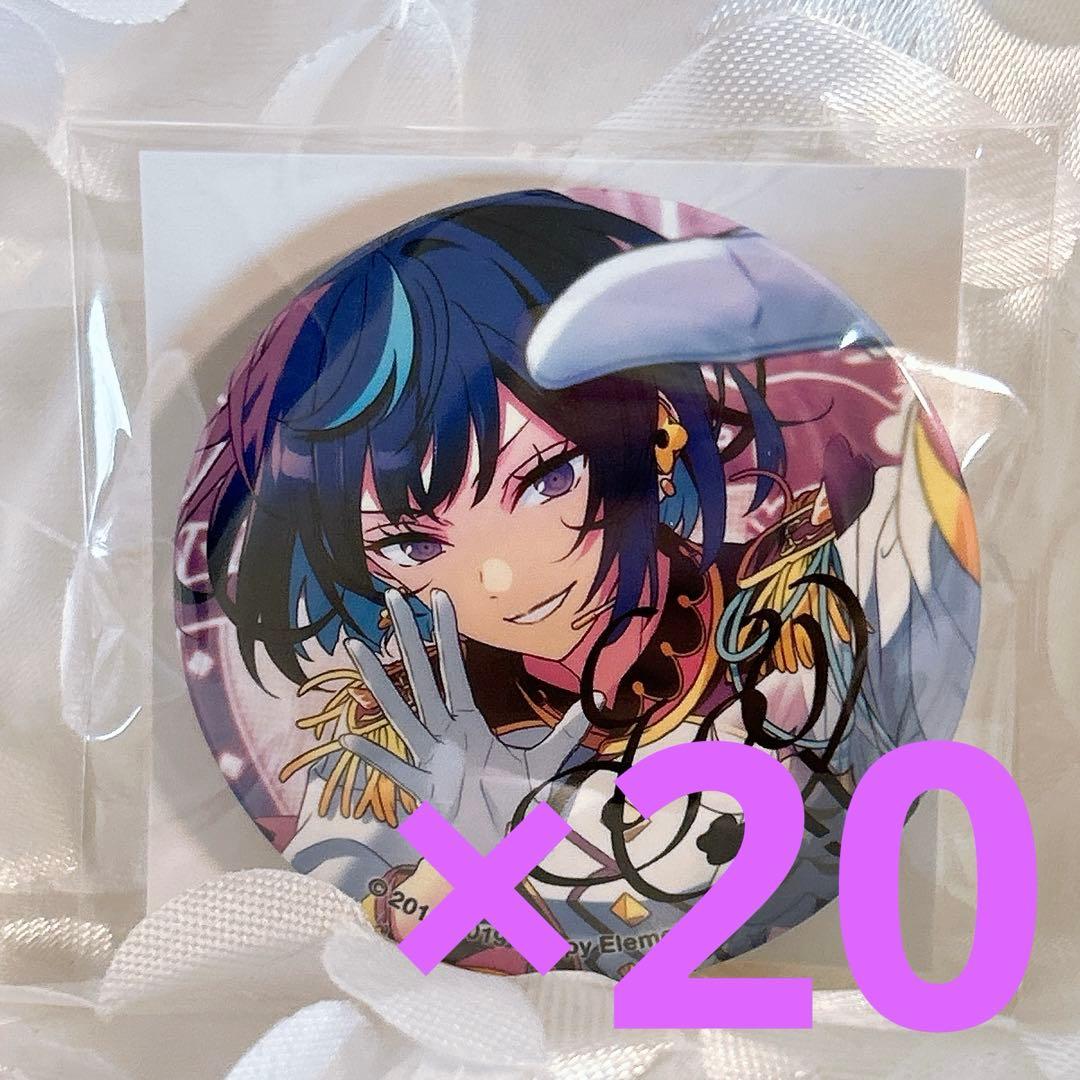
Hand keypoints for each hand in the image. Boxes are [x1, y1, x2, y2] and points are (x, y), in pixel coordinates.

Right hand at [339, 588, 591, 852]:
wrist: (500, 855)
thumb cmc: (516, 809)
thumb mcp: (546, 763)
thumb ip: (568, 730)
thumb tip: (598, 699)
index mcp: (470, 726)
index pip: (455, 671)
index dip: (447, 634)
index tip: (439, 597)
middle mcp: (445, 736)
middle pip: (423, 678)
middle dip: (408, 639)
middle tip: (391, 597)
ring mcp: (430, 760)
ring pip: (401, 712)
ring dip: (379, 681)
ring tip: (357, 646)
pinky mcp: (425, 791)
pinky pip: (396, 769)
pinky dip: (374, 755)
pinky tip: (349, 737)